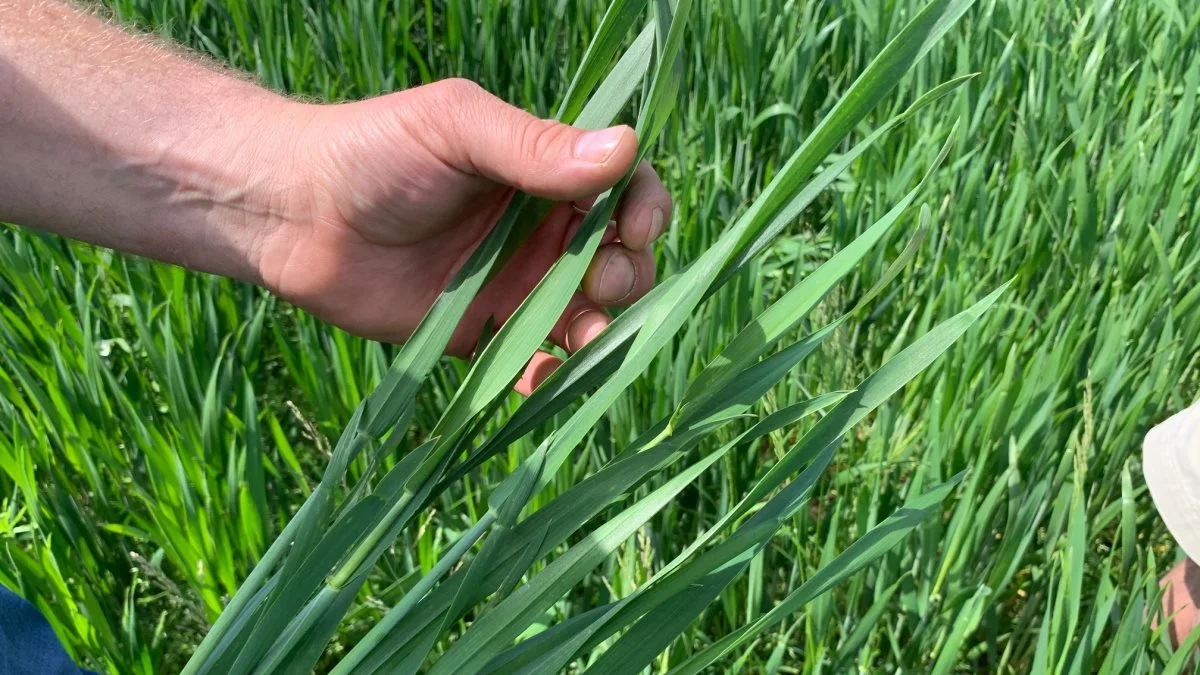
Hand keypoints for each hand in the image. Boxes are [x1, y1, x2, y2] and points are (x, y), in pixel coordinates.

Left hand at [255, 79, 671, 392]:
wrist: (294, 214)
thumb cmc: (373, 152)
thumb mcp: (457, 128)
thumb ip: (534, 145)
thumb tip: (625, 149)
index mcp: (543, 171)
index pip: (622, 188)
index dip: (644, 209)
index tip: (636, 228)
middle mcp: (539, 228)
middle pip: (619, 256)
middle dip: (628, 273)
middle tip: (601, 281)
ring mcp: (514, 283)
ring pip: (587, 312)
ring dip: (603, 328)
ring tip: (587, 336)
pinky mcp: (481, 332)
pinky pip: (534, 359)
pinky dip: (552, 375)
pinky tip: (544, 376)